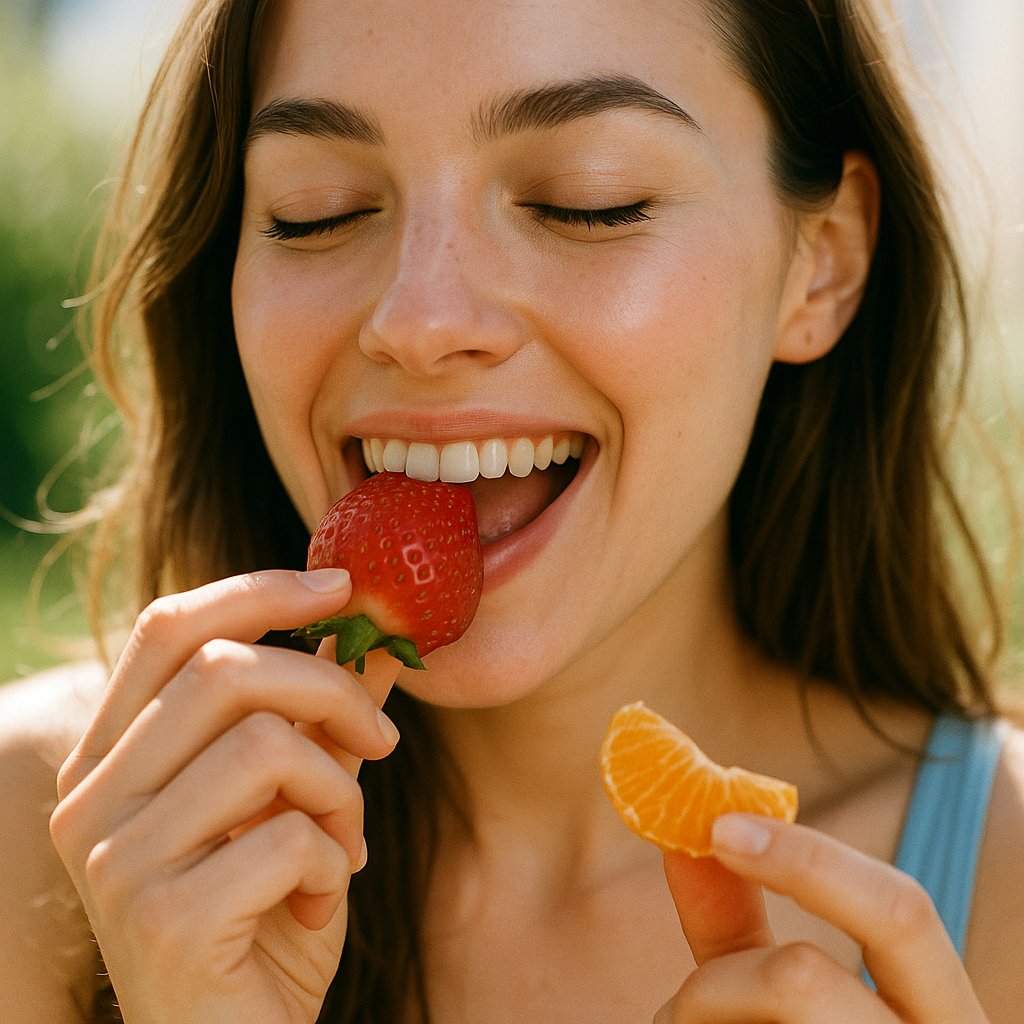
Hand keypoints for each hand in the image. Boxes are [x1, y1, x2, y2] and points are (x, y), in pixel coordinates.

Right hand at [49, 569, 400, 1023]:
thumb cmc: (265, 917)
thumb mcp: (298, 801)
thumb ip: (321, 718)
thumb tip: (368, 631)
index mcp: (110, 757)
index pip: (168, 628)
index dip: (259, 590)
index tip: (340, 585)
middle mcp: (89, 800)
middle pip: (227, 670)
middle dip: (331, 691)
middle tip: (381, 740)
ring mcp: (113, 861)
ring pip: (267, 745)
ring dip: (339, 791)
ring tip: (345, 842)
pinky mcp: (160, 921)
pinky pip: (289, 836)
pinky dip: (335, 862)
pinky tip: (320, 901)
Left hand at [656, 814, 988, 1022]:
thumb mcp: (787, 998)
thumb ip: (740, 925)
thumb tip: (685, 837)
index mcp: (943, 1016)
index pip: (901, 912)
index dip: (808, 859)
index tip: (718, 827)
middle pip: (805, 980)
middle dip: (720, 971)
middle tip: (668, 994)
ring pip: (753, 1019)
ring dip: (695, 1018)